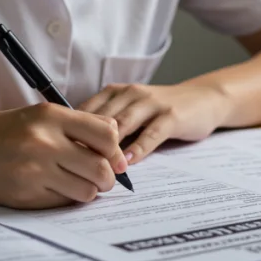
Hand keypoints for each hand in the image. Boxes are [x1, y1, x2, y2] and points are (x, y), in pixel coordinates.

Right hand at [0, 103, 127, 209]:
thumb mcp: (35, 115)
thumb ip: (75, 125)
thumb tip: (115, 139)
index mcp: (49, 115)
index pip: (106, 134)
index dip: (115, 149)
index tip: (113, 157)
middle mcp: (44, 141)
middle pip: (102, 167)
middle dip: (108, 177)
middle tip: (101, 177)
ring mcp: (34, 171)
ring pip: (87, 190)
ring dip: (88, 190)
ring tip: (75, 183)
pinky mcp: (24, 195)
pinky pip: (62, 202)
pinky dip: (65, 199)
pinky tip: (53, 189)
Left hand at [78, 83, 229, 163]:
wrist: (202, 99)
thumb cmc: (160, 111)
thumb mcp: (130, 112)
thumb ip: (107, 127)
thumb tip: (75, 151)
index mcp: (115, 92)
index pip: (86, 111)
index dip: (71, 133)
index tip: (58, 154)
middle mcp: (131, 93)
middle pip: (101, 119)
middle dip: (85, 142)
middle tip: (70, 165)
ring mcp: (152, 103)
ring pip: (124, 124)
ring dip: (109, 147)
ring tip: (97, 168)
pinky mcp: (172, 116)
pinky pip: (152, 133)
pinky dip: (139, 147)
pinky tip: (129, 162)